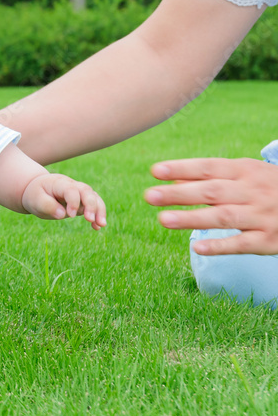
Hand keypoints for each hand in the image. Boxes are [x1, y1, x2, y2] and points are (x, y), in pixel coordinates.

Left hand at [21, 174, 105, 229]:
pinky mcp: (82, 201)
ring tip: (101, 225)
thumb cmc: (36, 195)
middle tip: (90, 219)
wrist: (37, 190)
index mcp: (59, 183)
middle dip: (91, 205)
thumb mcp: (36, 200)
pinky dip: (97, 215)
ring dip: (99, 210)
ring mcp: (79, 193)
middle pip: (86, 191)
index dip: (73, 202)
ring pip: (94, 197)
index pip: (70, 190)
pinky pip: (94, 206)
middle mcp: (72, 185)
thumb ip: (47, 205)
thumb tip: (62, 214)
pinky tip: (97, 227)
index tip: (70, 215)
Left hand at [144, 158, 277, 255]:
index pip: (209, 168)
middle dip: (179, 194)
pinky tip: (196, 247)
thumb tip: (172, 182)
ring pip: (224, 217)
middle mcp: (253, 191)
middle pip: (212, 191)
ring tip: (163, 220)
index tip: (155, 170)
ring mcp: (262, 216)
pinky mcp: (269, 240)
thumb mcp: (245, 176)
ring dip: (192, 218)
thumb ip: (210, 179)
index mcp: (245, 171)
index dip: (182, 168)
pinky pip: (242, 244)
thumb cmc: (269, 188)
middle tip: (149, 196)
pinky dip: (219, 246)